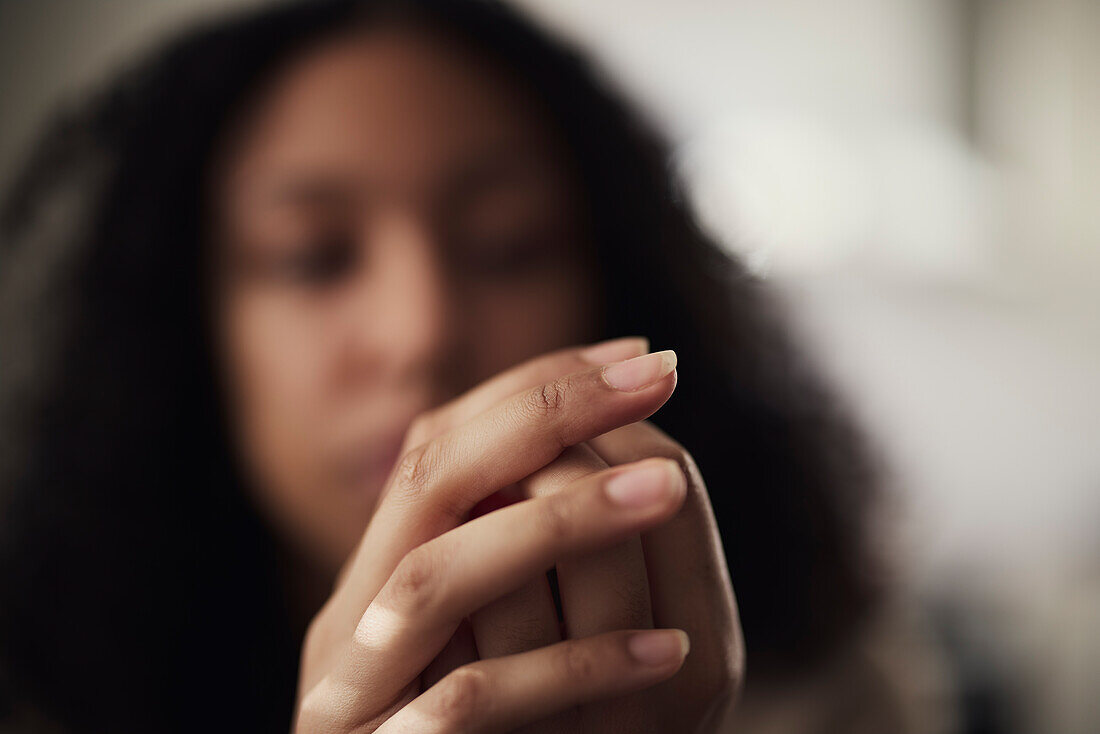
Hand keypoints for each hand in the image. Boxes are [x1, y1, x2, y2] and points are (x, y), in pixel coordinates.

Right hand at [295, 341, 720, 731]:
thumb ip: (503, 559)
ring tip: (670, 490)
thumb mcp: (480, 644)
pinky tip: (665, 651)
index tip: (636, 357)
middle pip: (430, 475)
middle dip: (549, 411)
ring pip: (438, 579)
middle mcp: (350, 626)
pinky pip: (472, 704)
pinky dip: (573, 668)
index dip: (536, 386)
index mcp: (376, 580)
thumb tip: (591, 454)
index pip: (439, 441)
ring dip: (561, 523)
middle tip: (659, 372)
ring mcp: (357, 700)